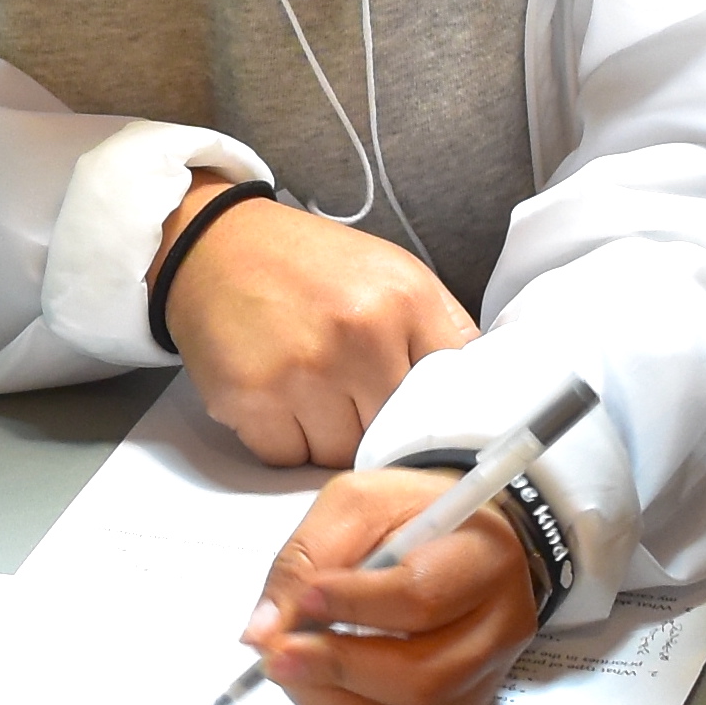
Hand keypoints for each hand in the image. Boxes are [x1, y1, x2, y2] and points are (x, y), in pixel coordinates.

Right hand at [161, 176, 477, 467]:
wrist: (216, 245)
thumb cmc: (311, 266)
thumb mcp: (394, 273)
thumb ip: (445, 331)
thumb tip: (489, 391)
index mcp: (403, 300)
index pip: (449, 397)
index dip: (435, 416)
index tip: (427, 424)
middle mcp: (357, 335)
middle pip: (393, 436)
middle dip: (376, 425)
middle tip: (352, 391)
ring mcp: (300, 371)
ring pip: (339, 457)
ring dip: (328, 436)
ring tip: (311, 388)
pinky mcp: (250, 399)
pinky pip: (286, 458)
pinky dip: (284, 440)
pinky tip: (277, 396)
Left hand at [241, 465, 547, 704]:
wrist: (460, 537)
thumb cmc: (409, 514)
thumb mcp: (356, 504)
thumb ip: (308, 557)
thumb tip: (263, 632)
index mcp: (485, 557)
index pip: (422, 596)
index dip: (355, 605)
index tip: (304, 599)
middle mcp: (499, 626)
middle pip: (424, 673)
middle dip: (339, 667)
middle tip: (277, 654)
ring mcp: (485, 676)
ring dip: (334, 697)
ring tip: (287, 667)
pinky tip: (314, 686)